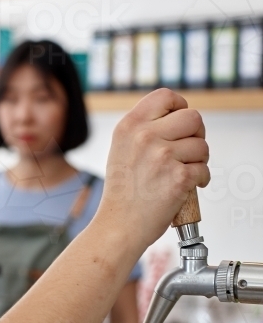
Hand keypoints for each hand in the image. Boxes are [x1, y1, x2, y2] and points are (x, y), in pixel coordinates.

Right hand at [99, 88, 209, 251]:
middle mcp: (145, 137)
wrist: (119, 226)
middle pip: (193, 117)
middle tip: (188, 150)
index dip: (180, 106)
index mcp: (129, 126)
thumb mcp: (121, 149)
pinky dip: (200, 180)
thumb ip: (144, 129)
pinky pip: (204, 169)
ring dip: (199, 160)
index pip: (165, 96)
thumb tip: (177, 117)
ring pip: (202, 145)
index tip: (181, 123)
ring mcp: (162, 157)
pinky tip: (187, 187)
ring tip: (182, 172)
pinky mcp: (178, 178)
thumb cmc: (123, 192)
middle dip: (196, 135)